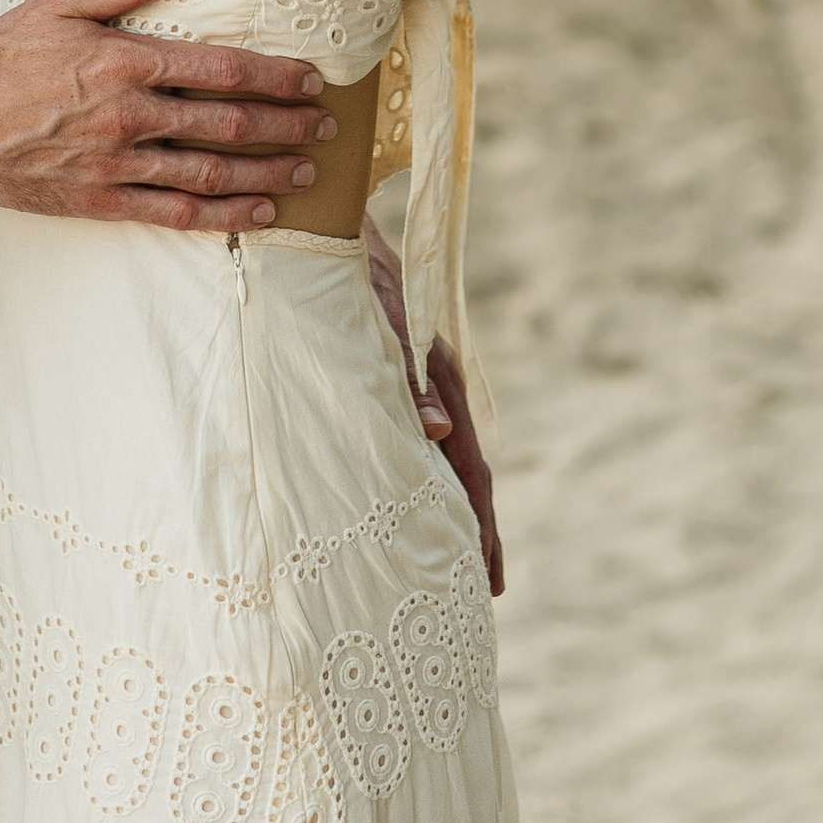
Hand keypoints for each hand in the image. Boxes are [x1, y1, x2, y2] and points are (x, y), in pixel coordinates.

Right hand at [0, 0, 337, 233]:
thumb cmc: (0, 56)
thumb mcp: (58, 3)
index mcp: (125, 63)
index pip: (221, 69)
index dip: (274, 76)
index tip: (310, 79)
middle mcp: (130, 117)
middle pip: (228, 124)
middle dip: (285, 125)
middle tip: (326, 126)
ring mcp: (118, 165)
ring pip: (210, 174)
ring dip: (265, 172)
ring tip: (305, 171)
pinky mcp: (101, 201)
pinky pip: (175, 214)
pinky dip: (222, 215)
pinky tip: (256, 212)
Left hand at [366, 220, 503, 593]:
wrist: (333, 231)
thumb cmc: (354, 275)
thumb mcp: (381, 320)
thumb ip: (407, 374)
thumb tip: (440, 432)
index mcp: (441, 380)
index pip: (470, 467)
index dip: (481, 526)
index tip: (489, 579)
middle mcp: (437, 389)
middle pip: (466, 474)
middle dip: (476, 532)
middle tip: (482, 592)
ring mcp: (418, 386)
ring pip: (443, 461)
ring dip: (452, 511)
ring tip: (455, 564)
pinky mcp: (394, 382)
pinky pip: (418, 442)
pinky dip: (425, 482)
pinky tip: (416, 504)